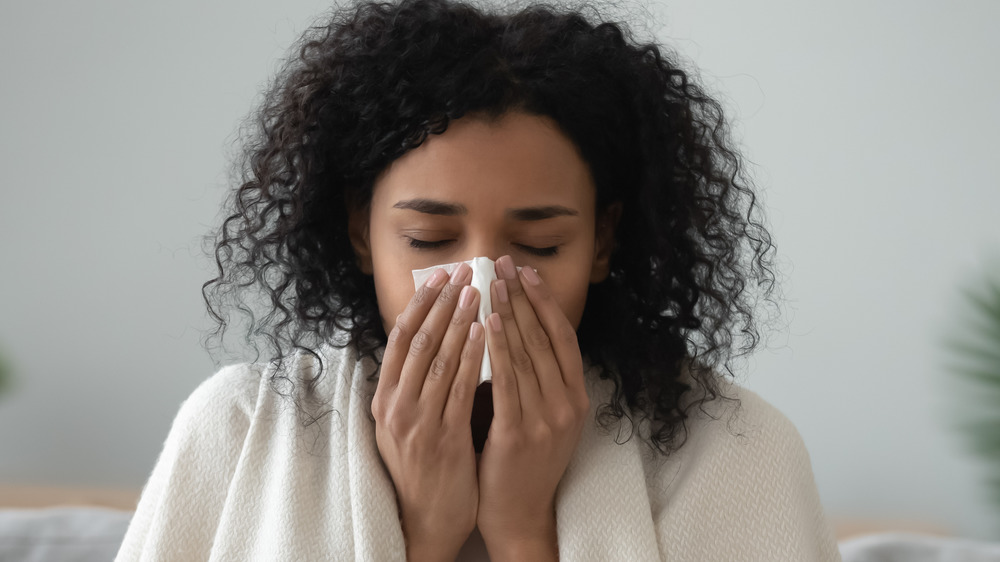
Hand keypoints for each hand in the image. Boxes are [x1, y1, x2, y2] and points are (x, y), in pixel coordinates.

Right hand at [372, 263, 484, 560]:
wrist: (425, 521)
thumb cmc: (423, 468)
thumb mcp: (405, 423)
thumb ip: (414, 385)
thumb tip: (431, 340)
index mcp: (384, 399)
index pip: (400, 338)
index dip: (420, 303)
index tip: (439, 276)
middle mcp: (394, 406)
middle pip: (417, 340)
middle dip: (442, 302)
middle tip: (464, 271)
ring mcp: (416, 422)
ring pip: (438, 359)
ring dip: (459, 321)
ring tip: (478, 291)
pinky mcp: (442, 438)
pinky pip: (459, 388)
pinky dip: (472, 356)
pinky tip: (486, 334)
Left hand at [477, 256, 589, 560]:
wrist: (519, 514)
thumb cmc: (522, 461)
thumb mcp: (542, 416)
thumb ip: (534, 378)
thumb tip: (512, 327)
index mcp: (576, 397)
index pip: (562, 337)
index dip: (545, 301)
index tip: (526, 272)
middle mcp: (568, 404)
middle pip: (544, 338)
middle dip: (522, 297)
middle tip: (503, 264)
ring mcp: (547, 419)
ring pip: (527, 354)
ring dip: (508, 313)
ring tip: (492, 283)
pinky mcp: (520, 434)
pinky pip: (508, 381)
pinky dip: (498, 349)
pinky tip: (486, 323)